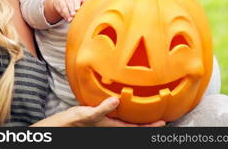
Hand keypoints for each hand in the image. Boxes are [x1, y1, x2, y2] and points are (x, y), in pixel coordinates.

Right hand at [31, 97, 165, 126]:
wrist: (64, 124)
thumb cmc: (76, 121)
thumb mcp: (88, 114)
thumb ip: (103, 108)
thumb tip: (117, 101)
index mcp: (114, 126)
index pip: (136, 128)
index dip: (150, 126)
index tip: (163, 122)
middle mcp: (114, 124)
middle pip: (136, 124)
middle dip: (148, 121)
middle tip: (161, 116)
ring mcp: (110, 120)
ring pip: (129, 119)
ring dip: (140, 115)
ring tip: (150, 107)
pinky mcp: (105, 114)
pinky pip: (121, 113)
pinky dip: (127, 107)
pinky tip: (127, 101)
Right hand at [51, 0, 83, 21]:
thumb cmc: (74, 0)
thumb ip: (84, 2)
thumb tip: (90, 7)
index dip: (76, 4)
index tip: (77, 9)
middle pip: (69, 2)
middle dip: (71, 9)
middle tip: (73, 15)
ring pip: (64, 6)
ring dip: (67, 14)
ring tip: (70, 20)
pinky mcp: (57, 4)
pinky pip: (60, 10)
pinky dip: (63, 15)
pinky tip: (66, 19)